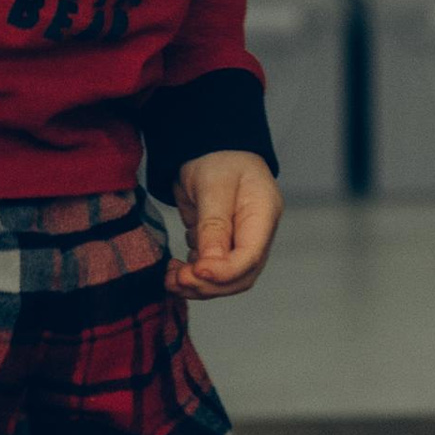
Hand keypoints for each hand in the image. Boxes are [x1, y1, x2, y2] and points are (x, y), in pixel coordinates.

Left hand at [168, 151, 282, 300]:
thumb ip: (213, 224)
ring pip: (226, 280)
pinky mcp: (223, 247)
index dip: (224, 272)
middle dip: (209, 285)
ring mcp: (241, 242)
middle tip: (178, 280)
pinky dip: (193, 277)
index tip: (197, 272)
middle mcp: (257, 234)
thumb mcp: (213, 185)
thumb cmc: (218, 158)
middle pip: (240, 275)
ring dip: (198, 286)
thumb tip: (211, 264)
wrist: (210, 148)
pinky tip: (175, 272)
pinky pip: (212, 271)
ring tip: (171, 279)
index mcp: (263, 214)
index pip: (250, 256)